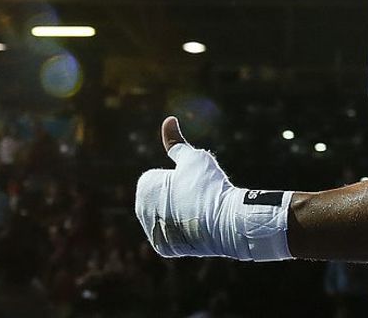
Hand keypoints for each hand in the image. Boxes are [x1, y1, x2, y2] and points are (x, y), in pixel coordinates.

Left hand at [134, 117, 293, 261]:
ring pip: (167, 213)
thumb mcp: (194, 157)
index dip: (180, 176)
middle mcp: (141, 211)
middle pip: (162, 196)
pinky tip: (197, 226)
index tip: (192, 183)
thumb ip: (176, 141)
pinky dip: (183, 229)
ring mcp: (152, 231)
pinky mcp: (164, 247)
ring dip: (179, 211)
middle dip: (176, 194)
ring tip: (199, 211)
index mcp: (144, 188)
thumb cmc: (209, 185)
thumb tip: (168, 119)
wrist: (226, 222)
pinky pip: (172, 231)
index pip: (160, 176)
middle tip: (197, 197)